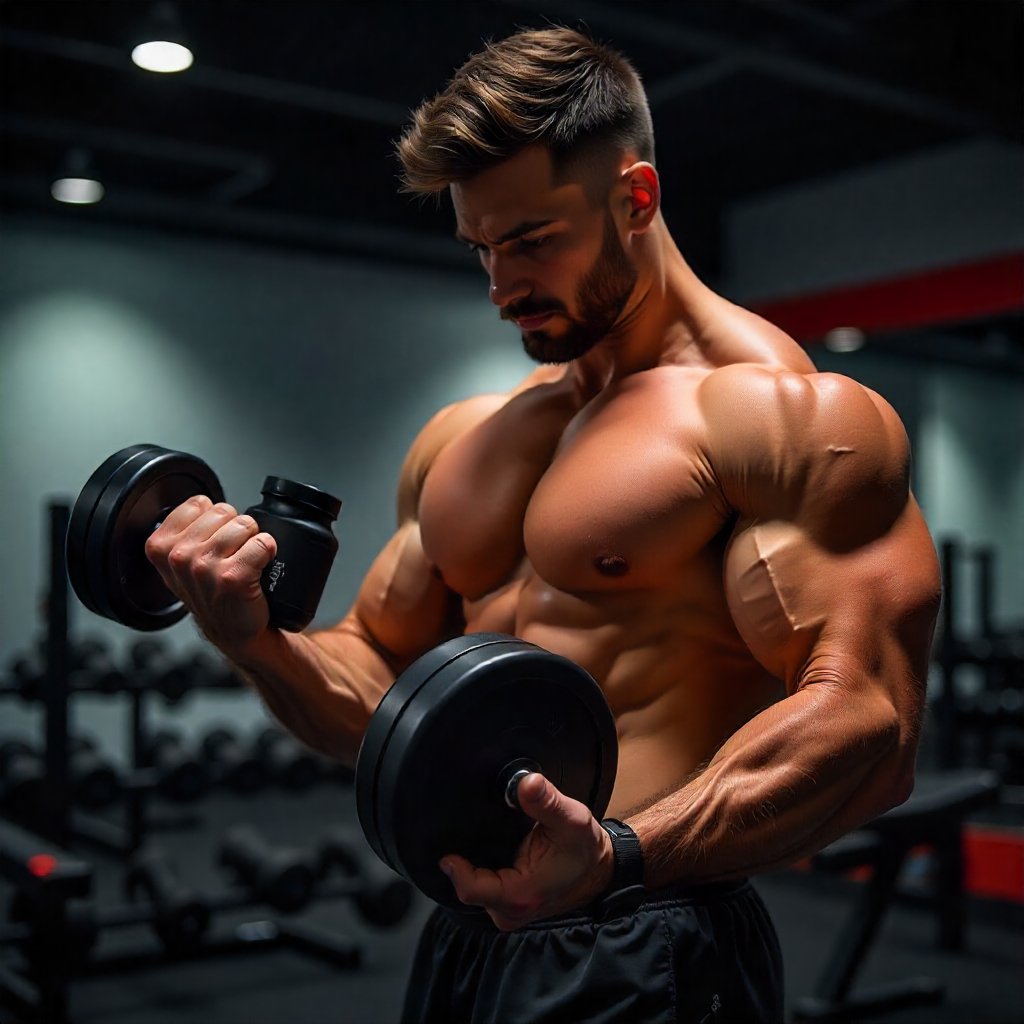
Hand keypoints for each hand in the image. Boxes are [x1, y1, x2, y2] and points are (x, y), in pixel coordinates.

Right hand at [145, 495, 276, 654]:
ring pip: (244, 524)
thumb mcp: (179, 563)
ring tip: (245, 561)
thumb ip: (183, 531)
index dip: (215, 520)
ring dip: (252, 540)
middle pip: (224, 510)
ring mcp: (204, 568)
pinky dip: (268, 550)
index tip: (213, 542)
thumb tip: (205, 503)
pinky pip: (262, 543)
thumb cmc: (211, 594)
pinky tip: (259, 567)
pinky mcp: (233, 578)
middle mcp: (178, 557)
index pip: (199, 503)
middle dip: (235, 528)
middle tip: (232, 555)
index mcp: (160, 547)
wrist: (232, 631)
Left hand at [439, 773, 614, 930]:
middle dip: (466, 861)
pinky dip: (482, 870)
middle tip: (474, 832)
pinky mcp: (506, 907)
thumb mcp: (572, 819)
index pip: (472, 889)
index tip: (447, 849)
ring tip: (486, 840)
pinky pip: (481, 889)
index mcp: (522, 895)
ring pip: (473, 889)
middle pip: (468, 887)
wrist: (598, 870)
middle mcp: (511, 911)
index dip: (456, 869)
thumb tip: (527, 782)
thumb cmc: (585, 848)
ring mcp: (507, 912)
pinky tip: (491, 851)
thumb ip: (547, 801)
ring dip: (474, 866)